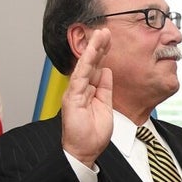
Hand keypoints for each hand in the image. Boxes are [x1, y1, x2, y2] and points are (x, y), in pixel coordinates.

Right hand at [61, 27, 113, 167]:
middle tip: (105, 30)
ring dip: (92, 50)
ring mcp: (75, 92)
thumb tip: (106, 70)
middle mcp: (80, 89)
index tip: (109, 39)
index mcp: (89, 90)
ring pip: (84, 67)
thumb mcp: (105, 106)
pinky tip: (91, 54)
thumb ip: (105, 88)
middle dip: (98, 46)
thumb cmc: (93, 133)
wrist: (84, 150)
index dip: (102, 53)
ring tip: (100, 36)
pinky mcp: (72, 98)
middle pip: (90, 63)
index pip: (96, 67)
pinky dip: (85, 65)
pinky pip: (80, 78)